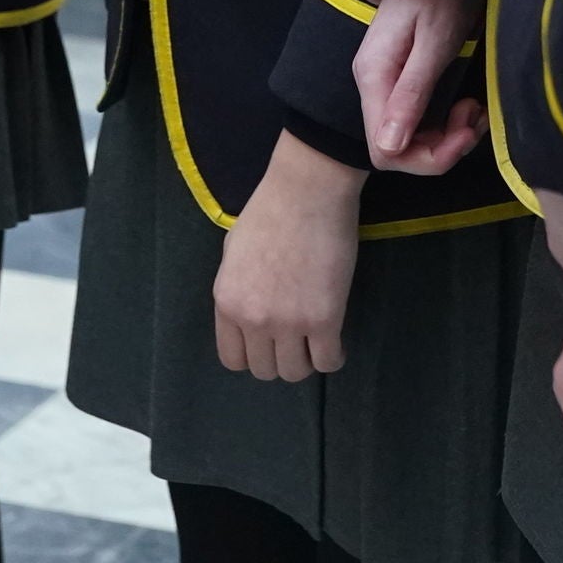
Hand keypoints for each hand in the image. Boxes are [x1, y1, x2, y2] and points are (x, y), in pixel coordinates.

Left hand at [212, 133, 363, 381]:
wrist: (307, 190)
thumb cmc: (270, 210)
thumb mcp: (234, 252)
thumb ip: (238, 289)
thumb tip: (248, 312)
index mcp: (227, 301)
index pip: (233, 359)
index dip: (253, 354)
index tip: (268, 343)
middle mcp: (253, 318)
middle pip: (265, 370)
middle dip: (280, 358)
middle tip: (296, 339)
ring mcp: (288, 322)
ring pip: (295, 372)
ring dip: (306, 360)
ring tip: (316, 340)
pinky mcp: (324, 319)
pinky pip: (327, 362)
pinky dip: (332, 357)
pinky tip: (335, 341)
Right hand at [354, 0, 483, 174]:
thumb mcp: (434, 44)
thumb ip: (410, 94)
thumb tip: (387, 149)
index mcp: (375, 77)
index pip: (385, 150)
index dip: (426, 158)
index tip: (463, 136)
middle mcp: (372, 83)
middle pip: (397, 148)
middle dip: (441, 147)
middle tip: (474, 118)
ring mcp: (384, 79)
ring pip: (410, 136)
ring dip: (447, 134)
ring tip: (475, 110)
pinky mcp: (399, 75)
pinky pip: (417, 116)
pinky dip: (445, 120)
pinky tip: (467, 105)